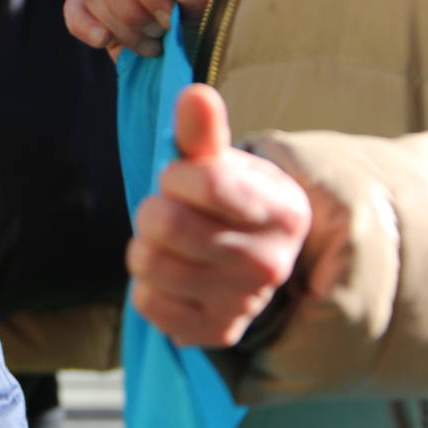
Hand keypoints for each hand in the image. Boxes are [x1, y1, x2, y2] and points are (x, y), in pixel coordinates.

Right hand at [64, 0, 218, 58]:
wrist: (203, 68)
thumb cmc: (213, 29)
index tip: (176, 14)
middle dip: (137, 9)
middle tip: (165, 29)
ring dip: (122, 24)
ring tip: (153, 42)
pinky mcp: (98, 12)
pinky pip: (74, 6)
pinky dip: (84, 25)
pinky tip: (105, 40)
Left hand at [127, 84, 310, 346]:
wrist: (250, 260)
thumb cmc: (228, 201)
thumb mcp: (220, 163)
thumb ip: (203, 132)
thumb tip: (194, 94)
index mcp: (282, 213)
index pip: (205, 183)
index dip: (176, 175)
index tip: (182, 180)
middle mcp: (270, 264)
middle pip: (164, 224)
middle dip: (153, 210)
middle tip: (171, 213)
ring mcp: (243, 304)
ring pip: (148, 264)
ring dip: (144, 247)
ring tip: (170, 245)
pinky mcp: (214, 333)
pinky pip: (146, 303)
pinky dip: (147, 286)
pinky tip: (172, 277)